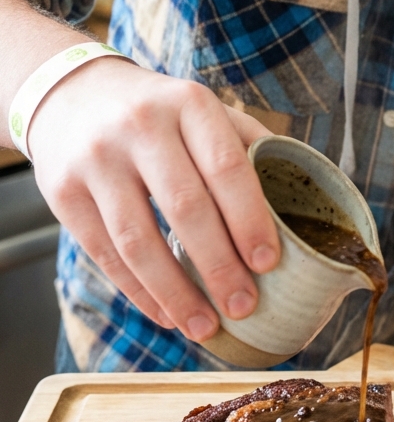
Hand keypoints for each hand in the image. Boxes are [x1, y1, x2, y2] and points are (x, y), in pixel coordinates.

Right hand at [28, 59, 278, 343]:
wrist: (71, 95)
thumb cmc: (158, 112)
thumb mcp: (201, 108)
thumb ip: (246, 144)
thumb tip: (301, 197)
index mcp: (188, 103)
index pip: (227, 167)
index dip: (250, 219)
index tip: (269, 263)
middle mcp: (140, 126)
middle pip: (185, 208)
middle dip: (219, 266)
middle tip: (243, 306)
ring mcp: (97, 160)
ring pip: (139, 240)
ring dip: (175, 293)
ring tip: (204, 326)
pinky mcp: (63, 193)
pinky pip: (104, 254)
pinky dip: (138, 292)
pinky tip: (165, 314)